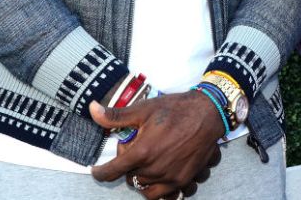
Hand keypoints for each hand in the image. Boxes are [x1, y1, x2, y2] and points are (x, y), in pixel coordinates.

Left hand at [90, 91, 222, 198]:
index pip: (112, 171)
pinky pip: (167, 195)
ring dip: (142, 180)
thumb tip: (92, 109)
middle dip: (128, 167)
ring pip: (146, 190)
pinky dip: (161, 189)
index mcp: (142, 152)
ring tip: (147, 164)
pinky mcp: (185, 180)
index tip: (97, 171)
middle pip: (130, 178)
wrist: (208, 113)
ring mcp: (171, 178)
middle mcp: (156, 169)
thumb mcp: (144, 109)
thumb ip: (116, 116)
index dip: (101, 172)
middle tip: (135, 150)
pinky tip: (162, 174)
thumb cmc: (175, 109)